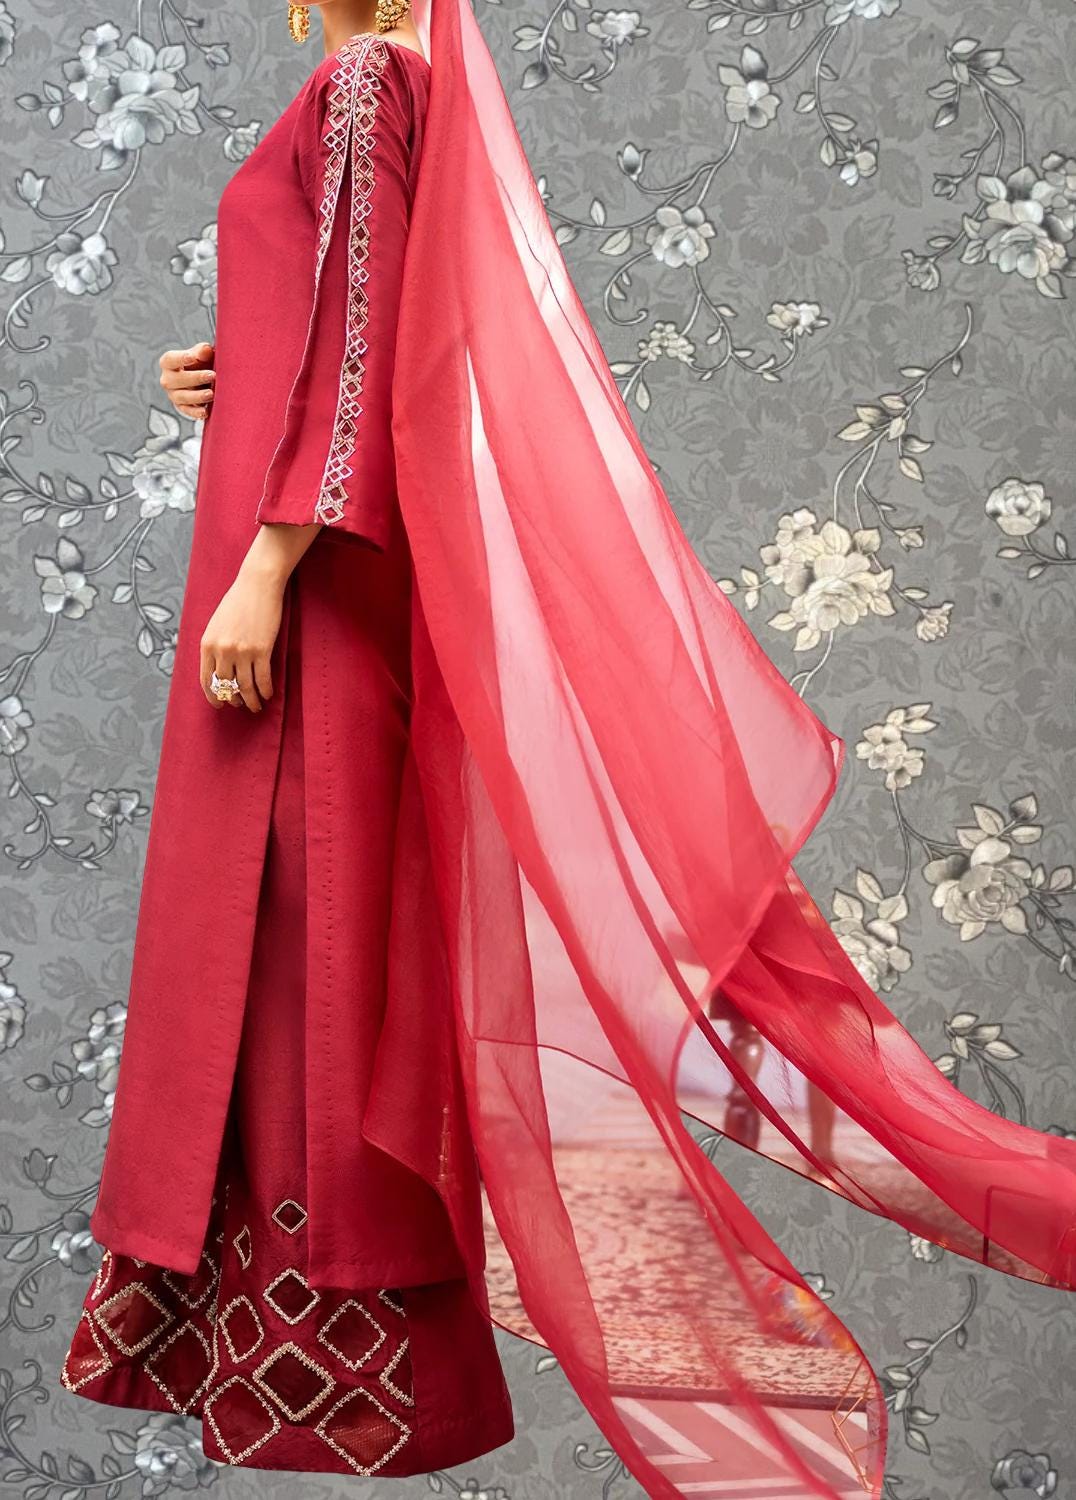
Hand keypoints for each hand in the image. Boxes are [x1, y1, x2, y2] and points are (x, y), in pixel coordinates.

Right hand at [159, 341, 214, 421]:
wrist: (204, 378)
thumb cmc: (201, 362)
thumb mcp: (201, 354)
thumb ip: (202, 351)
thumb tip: (206, 349)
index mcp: (168, 363)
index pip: (170, 359)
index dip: (180, 358)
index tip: (192, 357)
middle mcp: (167, 379)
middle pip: (176, 380)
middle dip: (195, 378)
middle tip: (212, 376)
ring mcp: (173, 394)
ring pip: (182, 397)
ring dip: (197, 396)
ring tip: (211, 394)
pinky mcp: (181, 407)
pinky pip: (187, 411)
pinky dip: (196, 412)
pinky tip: (205, 412)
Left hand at [199, 562, 283, 712]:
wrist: (257, 585)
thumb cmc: (238, 602)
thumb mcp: (216, 625)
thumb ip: (214, 647)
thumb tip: (219, 671)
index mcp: (207, 644)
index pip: (206, 680)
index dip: (213, 696)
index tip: (219, 704)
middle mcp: (222, 650)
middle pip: (226, 686)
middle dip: (233, 699)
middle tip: (240, 704)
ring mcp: (242, 651)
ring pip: (245, 687)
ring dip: (251, 700)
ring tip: (255, 705)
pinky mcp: (262, 650)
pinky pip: (263, 678)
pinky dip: (265, 690)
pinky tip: (268, 694)